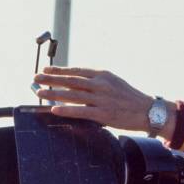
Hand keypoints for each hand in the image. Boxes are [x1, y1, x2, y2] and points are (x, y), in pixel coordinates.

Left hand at [33, 66, 175, 137]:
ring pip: (72, 95)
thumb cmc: (130, 98)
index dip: (59, 70)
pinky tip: (54, 109)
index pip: (76, 71)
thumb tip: (76, 83)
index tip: (46, 70)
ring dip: (53, 93)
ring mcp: (101, 99)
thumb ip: (96, 82)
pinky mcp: (103, 113)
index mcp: (103, 75)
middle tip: (35, 78)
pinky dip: (66, 110)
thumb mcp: (114, 82)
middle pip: (71, 80)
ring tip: (39, 93)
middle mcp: (101, 84)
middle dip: (51, 79)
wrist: (147, 111)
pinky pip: (80, 111)